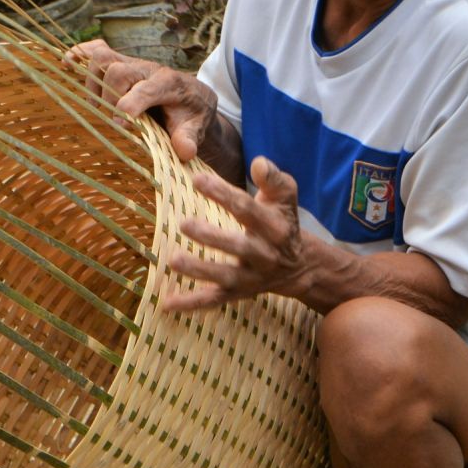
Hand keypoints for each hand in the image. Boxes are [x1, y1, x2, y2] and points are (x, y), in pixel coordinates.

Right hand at [63, 38, 218, 162]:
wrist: (192, 95)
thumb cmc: (190, 114)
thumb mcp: (195, 127)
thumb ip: (189, 138)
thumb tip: (184, 151)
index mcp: (168, 83)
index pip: (144, 89)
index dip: (128, 106)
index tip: (122, 125)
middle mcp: (147, 69)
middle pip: (117, 71)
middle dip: (109, 97)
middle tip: (113, 119)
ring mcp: (131, 64)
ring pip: (102, 57)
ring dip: (92, 81)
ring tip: (96, 104)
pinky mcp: (120, 63)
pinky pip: (96, 50)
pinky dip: (80, 55)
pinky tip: (67, 64)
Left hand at [163, 156, 308, 310]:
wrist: (300, 266)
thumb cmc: (282, 221)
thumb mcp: (285, 198)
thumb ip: (273, 179)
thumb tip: (259, 163)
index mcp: (274, 227)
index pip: (247, 209)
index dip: (223, 194)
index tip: (197, 180)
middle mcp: (264, 255)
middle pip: (237, 246)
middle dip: (212, 236)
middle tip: (184, 224)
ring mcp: (251, 277)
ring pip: (224, 276)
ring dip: (199, 270)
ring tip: (173, 260)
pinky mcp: (238, 294)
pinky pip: (214, 301)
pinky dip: (191, 304)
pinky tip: (167, 304)